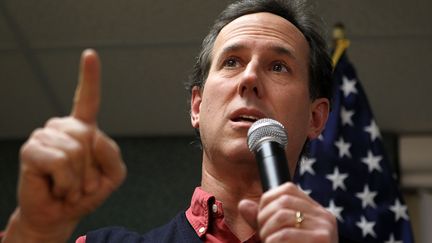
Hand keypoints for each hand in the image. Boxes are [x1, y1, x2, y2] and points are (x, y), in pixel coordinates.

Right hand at [2, 50, 126, 242]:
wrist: (60, 215)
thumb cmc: (86, 193)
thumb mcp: (113, 176)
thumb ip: (113, 155)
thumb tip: (93, 135)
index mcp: (84, 129)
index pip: (88, 99)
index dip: (89, 77)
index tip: (90, 54)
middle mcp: (63, 128)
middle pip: (88, 135)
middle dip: (91, 168)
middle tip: (81, 183)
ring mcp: (45, 137)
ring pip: (75, 150)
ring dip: (78, 178)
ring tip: (69, 186)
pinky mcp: (31, 150)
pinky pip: (60, 161)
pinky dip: (66, 182)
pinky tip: (58, 187)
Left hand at [239, 182, 337, 242]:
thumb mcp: (277, 237)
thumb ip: (262, 221)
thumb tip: (243, 204)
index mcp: (316, 211)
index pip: (287, 189)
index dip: (266, 201)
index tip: (261, 219)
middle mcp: (324, 216)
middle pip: (282, 201)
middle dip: (263, 218)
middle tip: (263, 237)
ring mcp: (325, 228)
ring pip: (281, 217)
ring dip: (267, 233)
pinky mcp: (322, 240)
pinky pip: (284, 235)